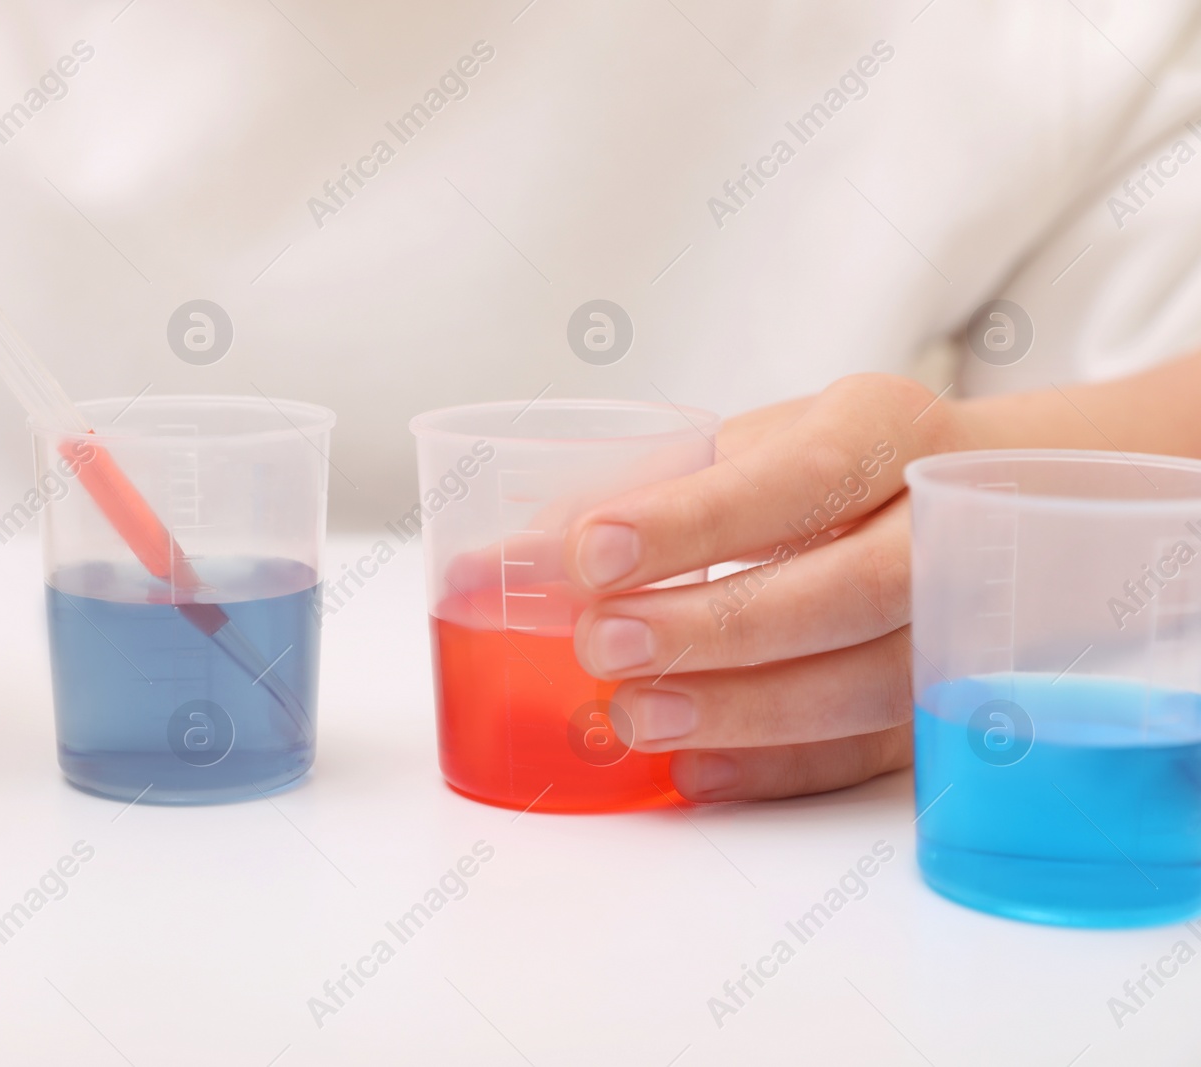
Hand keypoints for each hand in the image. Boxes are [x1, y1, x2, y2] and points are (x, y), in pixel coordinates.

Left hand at [563, 374, 971, 801]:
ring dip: (748, 710)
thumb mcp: (760, 445)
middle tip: (604, 645)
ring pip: (876, 682)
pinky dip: (783, 768)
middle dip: (720, 624)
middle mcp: (948, 519)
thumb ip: (648, 492)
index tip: (591, 550)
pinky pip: (879, 751)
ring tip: (638, 717)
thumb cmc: (840, 469)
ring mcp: (973, 619)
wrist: (1003, 496)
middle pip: (855, 586)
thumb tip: (517, 556)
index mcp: (887, 427)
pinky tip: (698, 774)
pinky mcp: (962, 700)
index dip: (697, 519)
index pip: (803, 473)